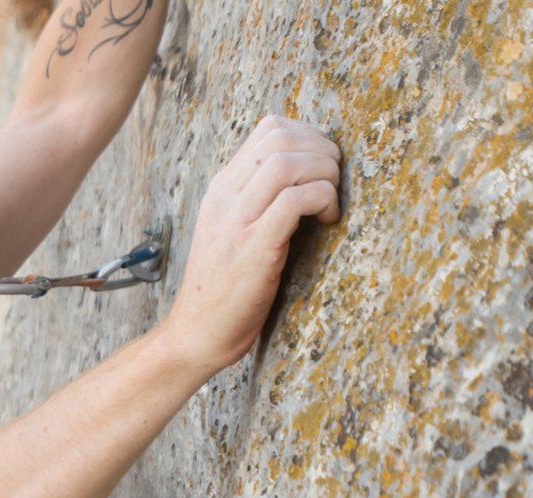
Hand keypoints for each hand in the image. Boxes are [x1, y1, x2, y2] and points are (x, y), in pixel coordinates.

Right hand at [164, 116, 341, 370]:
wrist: (197, 332)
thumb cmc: (224, 288)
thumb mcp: (234, 232)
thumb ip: (259, 202)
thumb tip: (303, 178)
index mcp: (222, 189)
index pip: (268, 129)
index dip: (309, 135)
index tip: (324, 164)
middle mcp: (225, 197)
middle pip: (280, 137)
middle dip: (322, 149)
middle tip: (335, 180)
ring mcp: (236, 221)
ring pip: (287, 162)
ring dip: (324, 173)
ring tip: (332, 200)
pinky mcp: (254, 248)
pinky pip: (295, 201)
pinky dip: (323, 200)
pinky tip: (329, 221)